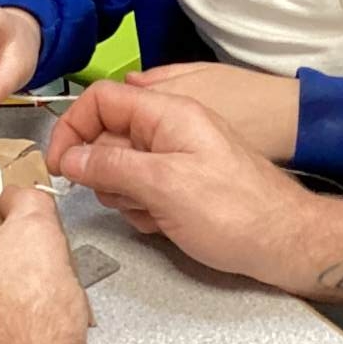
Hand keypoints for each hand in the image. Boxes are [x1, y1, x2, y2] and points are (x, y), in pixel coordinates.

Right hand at [48, 80, 342, 291]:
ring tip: (153, 212)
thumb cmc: (233, 211)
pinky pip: (142, 189)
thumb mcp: (162, 185)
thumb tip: (69, 156)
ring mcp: (177, 156)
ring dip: (125, 195)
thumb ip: (110, 165)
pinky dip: (144, 208)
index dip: (73, 128)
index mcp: (169, 112)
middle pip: (107, 137)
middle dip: (104, 172)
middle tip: (128, 198)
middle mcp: (171, 127)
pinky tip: (165, 223)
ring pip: (121, 168)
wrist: (282, 243)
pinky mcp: (182, 183)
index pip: (101, 100)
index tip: (59, 166)